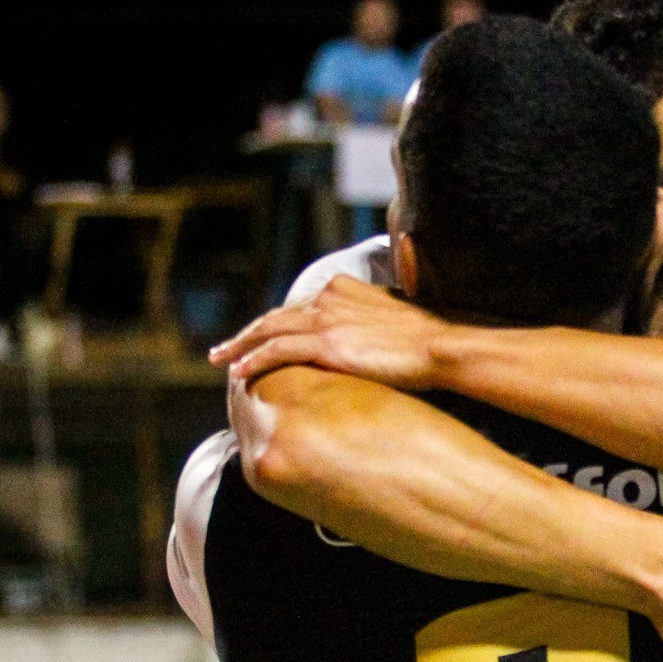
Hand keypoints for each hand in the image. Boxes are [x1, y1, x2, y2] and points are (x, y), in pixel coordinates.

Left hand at [210, 276, 449, 387]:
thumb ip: (376, 315)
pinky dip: (254, 360)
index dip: (278, 325)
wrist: (440, 345)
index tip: (263, 338)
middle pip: (277, 316)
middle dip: (248, 333)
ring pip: (268, 331)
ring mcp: (324, 319)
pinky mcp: (325, 343)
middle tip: (225, 349)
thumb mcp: (398, 314)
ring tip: (222, 361)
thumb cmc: (428, 338)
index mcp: (344, 288)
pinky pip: (276, 351)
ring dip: (241, 346)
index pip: (300, 308)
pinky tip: (240, 373)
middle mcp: (328, 298)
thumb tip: (374, 334)